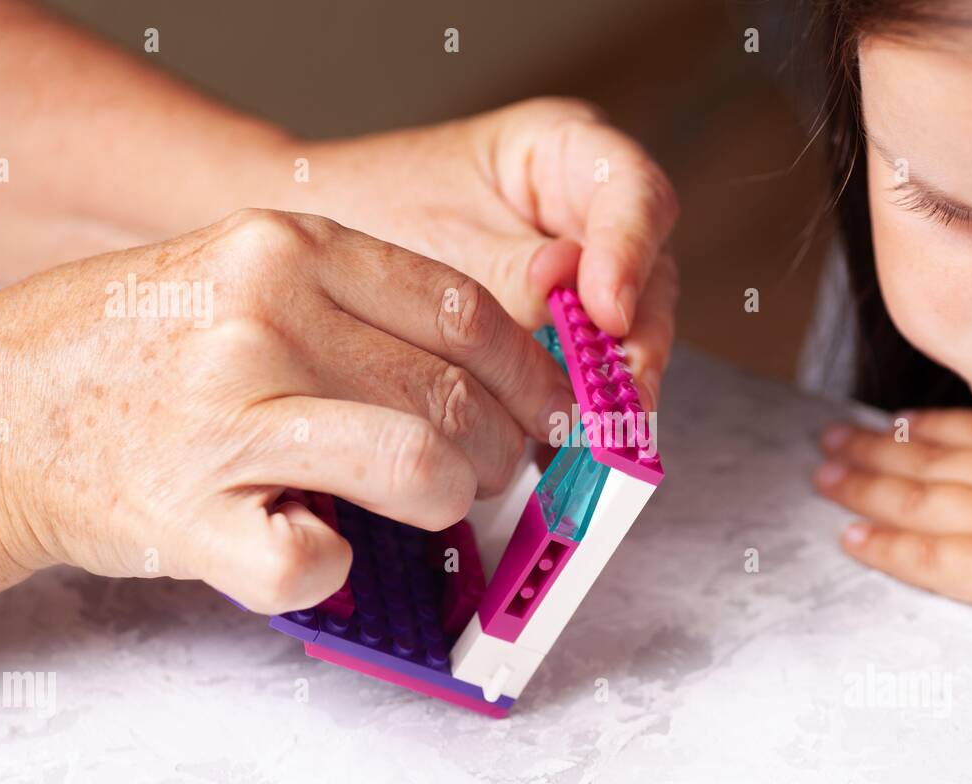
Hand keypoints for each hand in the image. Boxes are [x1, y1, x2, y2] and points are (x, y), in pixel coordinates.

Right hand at [0, 209, 572, 610]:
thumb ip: (352, 304)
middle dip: (504, 449)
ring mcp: (226, 416)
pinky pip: (316, 559)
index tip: (550, 407)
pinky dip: (334, 567)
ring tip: (426, 507)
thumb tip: (483, 366)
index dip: (531, 371)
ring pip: (419, 465)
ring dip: (446, 501)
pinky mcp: (191, 514)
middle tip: (497, 471)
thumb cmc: (128, 348)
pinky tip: (313, 544)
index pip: (463, 309)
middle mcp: (262, 319)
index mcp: (286, 249)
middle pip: (456, 394)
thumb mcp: (239, 272)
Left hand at [290, 97, 679, 408]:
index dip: (631, 254)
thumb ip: (509, 265)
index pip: (635, 193)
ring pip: (632, 331)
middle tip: (620, 403)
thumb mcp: (440, 234)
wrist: (320, 245)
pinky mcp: (566, 331)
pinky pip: (591, 368)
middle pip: (651, 273)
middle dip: (636, 343)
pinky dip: (580, 406)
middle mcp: (591, 212)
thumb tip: (570, 290)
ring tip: (596, 435)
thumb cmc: (373, 210)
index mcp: (566, 152)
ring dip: (615, 386)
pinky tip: (562, 443)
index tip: (607, 312)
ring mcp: (586, 274)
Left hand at [813, 409, 971, 655]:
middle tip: (830, 439)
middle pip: (925, 459)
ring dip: (860, 488)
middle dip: (873, 449)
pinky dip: (881, 548)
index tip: (894, 420)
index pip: (971, 433)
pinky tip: (849, 541)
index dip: (926, 427)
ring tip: (823, 476)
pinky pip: (920, 558)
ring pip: (908, 500)